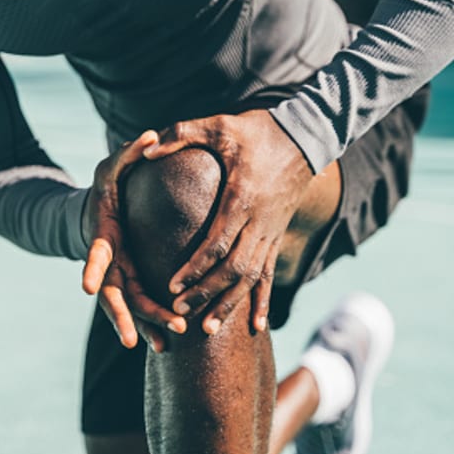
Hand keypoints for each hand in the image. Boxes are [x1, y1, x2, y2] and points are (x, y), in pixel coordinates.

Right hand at [82, 131, 187, 352]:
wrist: (102, 211)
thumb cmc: (108, 186)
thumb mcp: (113, 165)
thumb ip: (129, 152)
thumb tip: (153, 135)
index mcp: (103, 234)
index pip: (96, 253)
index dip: (93, 268)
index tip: (87, 287)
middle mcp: (109, 260)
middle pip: (113, 292)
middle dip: (126, 314)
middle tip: (137, 336)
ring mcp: (120, 274)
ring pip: (129, 306)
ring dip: (145, 325)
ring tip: (163, 346)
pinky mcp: (132, 280)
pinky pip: (141, 306)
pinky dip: (151, 323)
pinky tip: (167, 342)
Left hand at [143, 109, 313, 334]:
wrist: (306, 135)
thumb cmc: (258, 130)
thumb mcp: (219, 125)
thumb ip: (182, 134)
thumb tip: (147, 147)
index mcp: (242, 198)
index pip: (217, 243)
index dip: (195, 267)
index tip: (172, 285)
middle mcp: (259, 221)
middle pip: (233, 268)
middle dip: (206, 293)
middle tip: (180, 312)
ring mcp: (272, 232)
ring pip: (252, 277)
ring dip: (230, 303)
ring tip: (209, 328)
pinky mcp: (277, 236)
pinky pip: (271, 274)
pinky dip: (264, 301)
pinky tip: (258, 326)